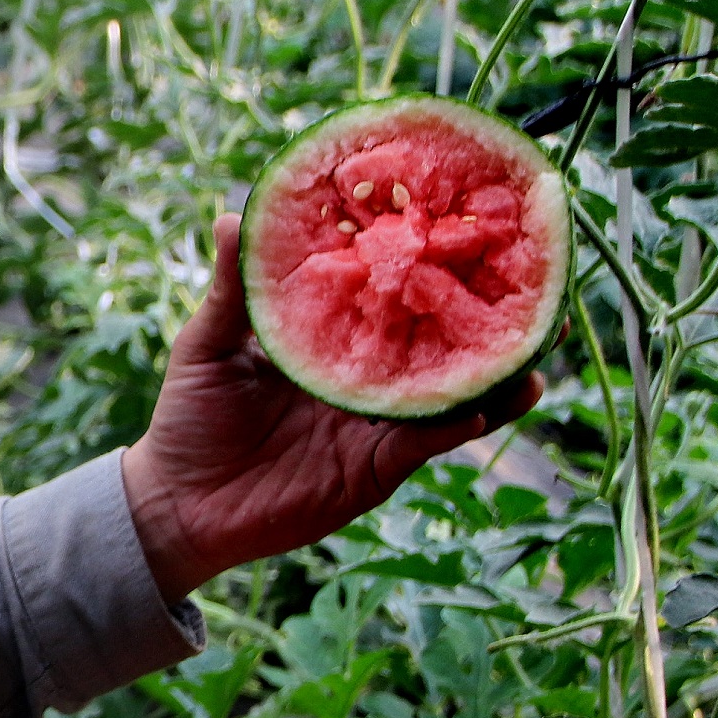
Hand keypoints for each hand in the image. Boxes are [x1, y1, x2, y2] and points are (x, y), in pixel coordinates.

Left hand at [122, 212, 540, 595]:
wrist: (179, 501)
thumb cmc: (190, 415)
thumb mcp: (209, 343)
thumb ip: (233, 289)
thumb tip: (230, 215)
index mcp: (333, 338)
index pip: (390, 295)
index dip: (427, 266)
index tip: (469, 228)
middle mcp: (366, 378)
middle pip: (437, 343)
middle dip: (486, 318)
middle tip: (538, 284)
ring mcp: (376, 424)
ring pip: (449, 396)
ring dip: (494, 376)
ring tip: (538, 350)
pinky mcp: (374, 469)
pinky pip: (423, 444)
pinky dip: (451, 425)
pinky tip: (481, 406)